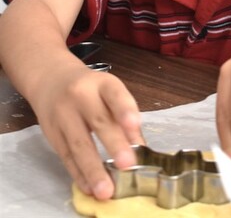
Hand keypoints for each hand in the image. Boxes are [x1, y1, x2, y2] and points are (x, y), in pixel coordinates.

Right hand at [31, 62, 143, 199]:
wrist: (52, 79)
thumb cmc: (89, 89)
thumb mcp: (109, 92)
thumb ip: (124, 116)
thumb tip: (139, 147)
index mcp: (102, 83)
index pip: (115, 94)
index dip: (125, 109)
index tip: (135, 125)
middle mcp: (81, 96)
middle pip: (99, 121)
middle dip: (114, 144)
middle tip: (128, 165)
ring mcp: (63, 115)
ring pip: (79, 143)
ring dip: (93, 169)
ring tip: (107, 189)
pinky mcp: (52, 133)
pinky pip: (66, 156)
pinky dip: (78, 174)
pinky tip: (89, 187)